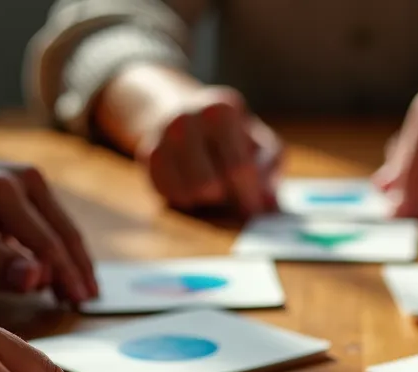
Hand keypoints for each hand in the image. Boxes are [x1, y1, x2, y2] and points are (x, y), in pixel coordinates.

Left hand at [0, 118, 98, 304]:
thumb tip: (35, 279)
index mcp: (1, 189)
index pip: (48, 244)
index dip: (65, 279)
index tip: (77, 311)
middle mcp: (19, 176)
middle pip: (63, 232)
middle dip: (78, 270)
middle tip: (88, 306)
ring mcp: (18, 177)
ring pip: (57, 225)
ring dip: (70, 259)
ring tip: (80, 294)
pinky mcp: (11, 184)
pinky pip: (43, 220)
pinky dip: (52, 246)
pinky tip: (50, 272)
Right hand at [136, 85, 280, 214]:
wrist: (181, 111)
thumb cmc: (231, 135)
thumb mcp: (259, 142)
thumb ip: (268, 169)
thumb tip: (269, 205)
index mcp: (220, 110)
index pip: (239, 167)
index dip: (250, 196)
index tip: (258, 214)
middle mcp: (186, 119)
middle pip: (210, 185)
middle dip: (228, 200)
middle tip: (239, 203)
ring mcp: (162, 136)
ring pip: (188, 194)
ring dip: (207, 200)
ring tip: (215, 185)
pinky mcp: (147, 154)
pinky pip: (169, 194)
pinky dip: (186, 198)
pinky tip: (193, 184)